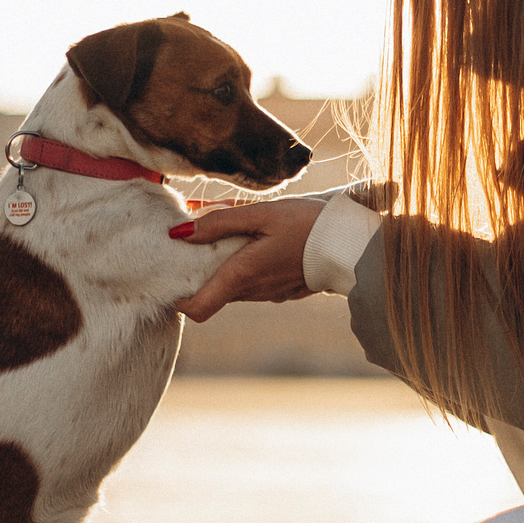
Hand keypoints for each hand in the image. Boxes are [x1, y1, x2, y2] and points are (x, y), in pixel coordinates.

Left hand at [173, 198, 324, 321]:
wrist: (351, 242)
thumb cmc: (306, 224)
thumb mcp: (261, 214)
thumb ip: (219, 222)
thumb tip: (179, 232)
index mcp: (241, 275)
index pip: (198, 308)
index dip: (179, 299)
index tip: (172, 277)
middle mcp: (252, 292)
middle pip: (212, 294)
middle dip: (200, 275)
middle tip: (197, 244)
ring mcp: (269, 295)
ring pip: (233, 288)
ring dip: (224, 270)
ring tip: (227, 238)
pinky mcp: (283, 291)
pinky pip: (253, 285)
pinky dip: (246, 270)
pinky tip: (255, 245)